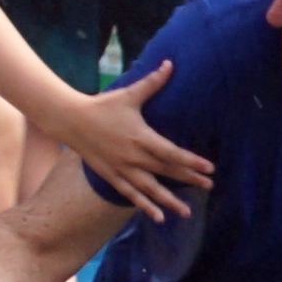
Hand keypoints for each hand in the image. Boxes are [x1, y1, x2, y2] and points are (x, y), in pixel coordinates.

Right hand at [49, 61, 215, 221]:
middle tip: (209, 187)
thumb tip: (169, 64)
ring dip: (169, 201)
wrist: (71, 120)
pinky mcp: (112, 176)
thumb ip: (152, 82)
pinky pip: (131, 195)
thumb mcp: (129, 94)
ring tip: (186, 213)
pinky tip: (159, 217)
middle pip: (166, 171)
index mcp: (141, 137)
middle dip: (189, 180)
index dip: (191, 162)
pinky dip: (145, 206)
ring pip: (150, 189)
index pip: (172, 153)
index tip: (210, 168)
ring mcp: (122, 169)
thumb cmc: (102, 105)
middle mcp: (133, 157)